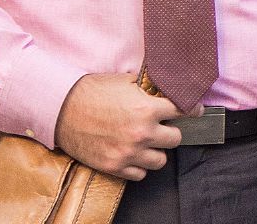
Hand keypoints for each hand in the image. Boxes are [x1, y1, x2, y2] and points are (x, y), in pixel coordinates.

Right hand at [54, 72, 195, 179]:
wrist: (62, 108)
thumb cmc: (93, 91)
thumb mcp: (125, 81)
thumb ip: (148, 87)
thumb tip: (165, 86)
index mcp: (147, 108)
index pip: (183, 111)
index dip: (191, 109)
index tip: (194, 110)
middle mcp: (142, 133)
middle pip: (176, 139)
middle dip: (171, 130)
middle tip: (163, 126)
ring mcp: (128, 153)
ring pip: (161, 160)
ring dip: (157, 151)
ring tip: (148, 142)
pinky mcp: (115, 166)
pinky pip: (140, 174)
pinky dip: (139, 166)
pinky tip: (134, 154)